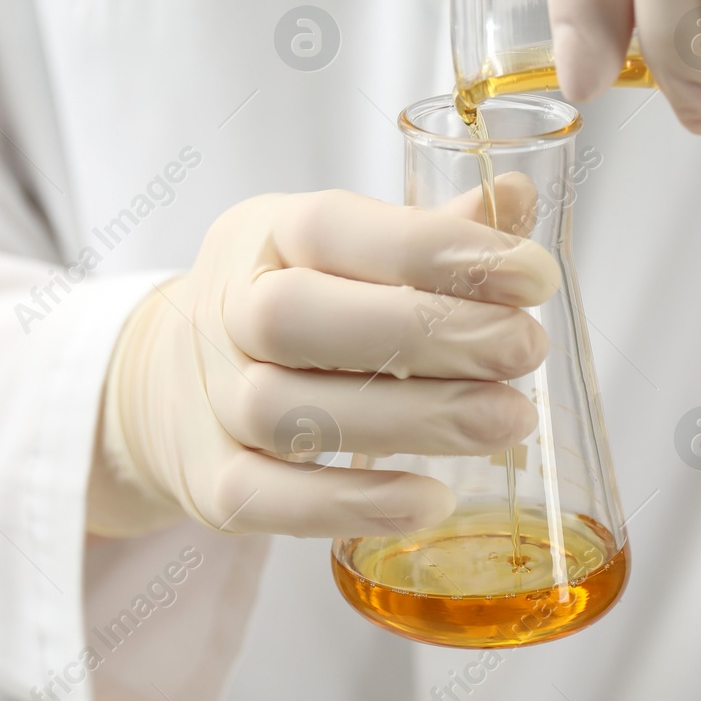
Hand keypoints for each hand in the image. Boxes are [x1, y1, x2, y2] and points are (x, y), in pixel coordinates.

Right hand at [88, 183, 557, 537]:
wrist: (167, 378)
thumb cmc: (292, 301)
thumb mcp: (345, 249)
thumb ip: (429, 231)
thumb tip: (515, 196)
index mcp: (264, 235)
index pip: (332, 228)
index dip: (434, 247)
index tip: (534, 274)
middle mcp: (224, 312)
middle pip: (297, 319)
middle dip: (426, 333)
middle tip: (526, 349)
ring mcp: (209, 402)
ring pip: (289, 415)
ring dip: (410, 419)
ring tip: (507, 422)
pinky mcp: (208, 483)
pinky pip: (269, 500)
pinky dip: (353, 505)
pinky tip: (433, 500)